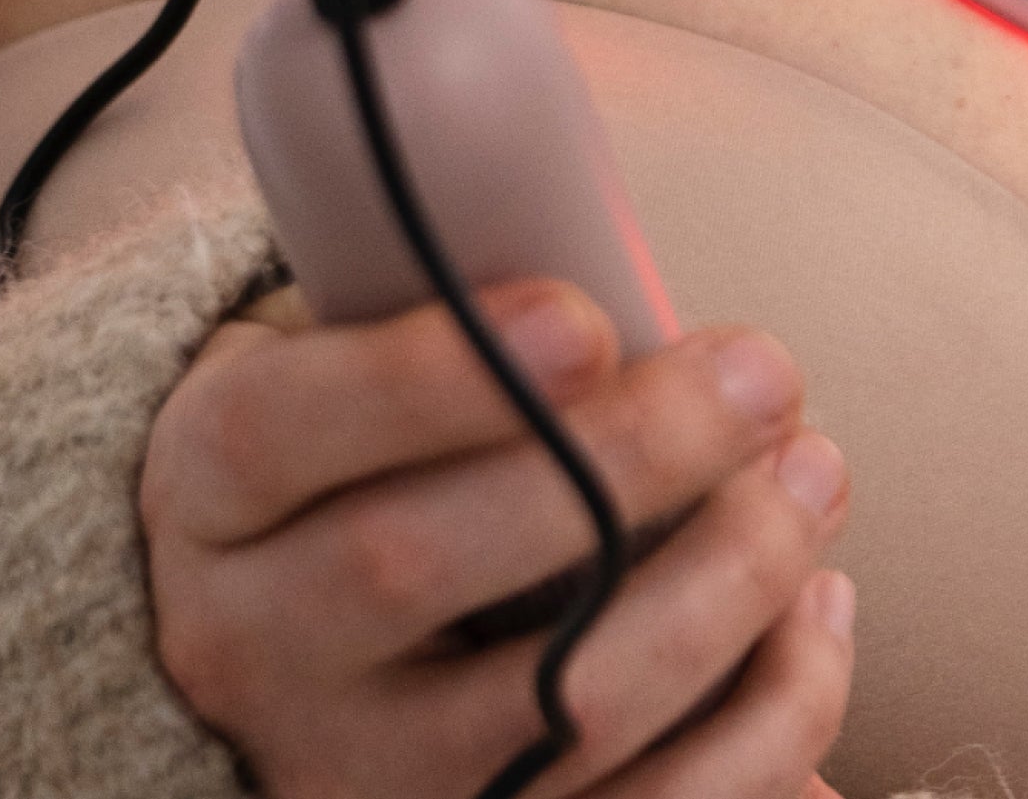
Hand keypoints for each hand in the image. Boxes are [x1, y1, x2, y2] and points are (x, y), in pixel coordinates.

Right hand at [142, 279, 854, 798]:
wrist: (286, 646)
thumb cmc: (359, 451)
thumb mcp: (334, 355)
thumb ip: (437, 310)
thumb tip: (623, 279)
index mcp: (209, 492)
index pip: (282, 430)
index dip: (431, 376)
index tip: (585, 319)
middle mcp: (255, 652)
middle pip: (421, 565)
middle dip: (625, 460)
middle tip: (763, 373)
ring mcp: (361, 781)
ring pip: (559, 712)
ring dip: (725, 587)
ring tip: (812, 473)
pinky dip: (765, 727)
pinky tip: (818, 611)